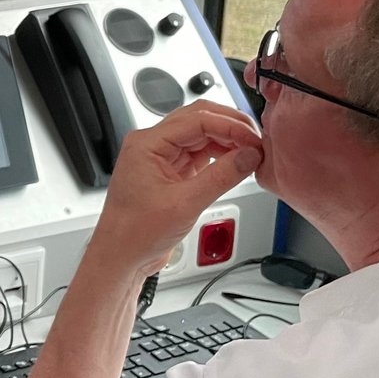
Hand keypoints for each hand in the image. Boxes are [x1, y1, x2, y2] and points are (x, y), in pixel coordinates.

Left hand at [89, 102, 262, 275]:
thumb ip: (221, 177)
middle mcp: (152, 146)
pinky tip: (235, 164)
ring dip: (227, 142)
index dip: (230, 127)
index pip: (197, 120)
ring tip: (251, 154)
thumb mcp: (185, 204)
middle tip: (257, 141)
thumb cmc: (134, 233)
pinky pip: (199, 154)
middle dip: (231, 128)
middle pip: (199, 120)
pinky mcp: (170, 173)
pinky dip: (220, 157)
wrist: (121, 257)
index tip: (253, 140)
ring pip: (200, 137)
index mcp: (147, 144)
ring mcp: (161, 158)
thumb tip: (248, 156)